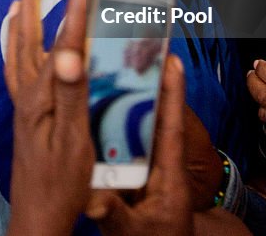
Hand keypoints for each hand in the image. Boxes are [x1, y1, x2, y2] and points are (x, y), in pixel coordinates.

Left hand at [4, 0, 92, 235]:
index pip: (64, 45)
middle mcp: (29, 95)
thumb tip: (69, 52)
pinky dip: (18, 51)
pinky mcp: (26, 118)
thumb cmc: (61, 184)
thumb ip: (71, 93)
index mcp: (43, 96)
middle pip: (29, 39)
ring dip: (22, 21)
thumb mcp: (74, 140)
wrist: (38, 217)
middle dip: (33, 2)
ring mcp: (25, 106)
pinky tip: (23, 49)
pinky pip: (17, 72)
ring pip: (19, 53)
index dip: (77, 11)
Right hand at [85, 55, 193, 235]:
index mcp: (168, 174)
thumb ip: (116, 214)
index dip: (172, 93)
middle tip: (137, 48)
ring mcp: (146, 166)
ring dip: (126, 96)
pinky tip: (93, 102)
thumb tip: (94, 200)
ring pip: (137, 124)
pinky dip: (111, 119)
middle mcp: (158, 163)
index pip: (171, 126)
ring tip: (113, 63)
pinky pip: (123, 140)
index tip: (172, 59)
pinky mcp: (131, 172)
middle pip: (154, 115)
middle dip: (147, 82)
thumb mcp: (133, 232)